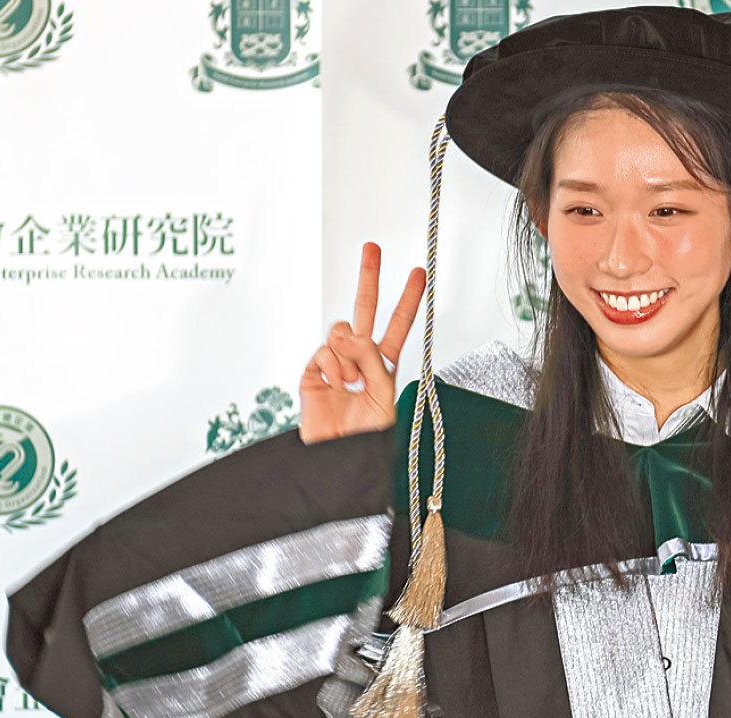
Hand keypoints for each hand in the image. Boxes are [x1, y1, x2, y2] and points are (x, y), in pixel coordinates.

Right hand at [299, 242, 425, 444]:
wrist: (338, 459)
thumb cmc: (365, 437)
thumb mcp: (384, 395)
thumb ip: (372, 359)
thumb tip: (348, 334)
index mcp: (383, 365)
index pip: (397, 325)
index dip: (408, 300)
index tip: (418, 274)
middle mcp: (359, 358)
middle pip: (365, 309)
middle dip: (369, 277)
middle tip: (372, 247)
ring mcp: (334, 363)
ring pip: (341, 329)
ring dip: (350, 353)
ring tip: (352, 382)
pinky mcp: (312, 372)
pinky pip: (324, 351)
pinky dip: (334, 367)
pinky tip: (337, 386)